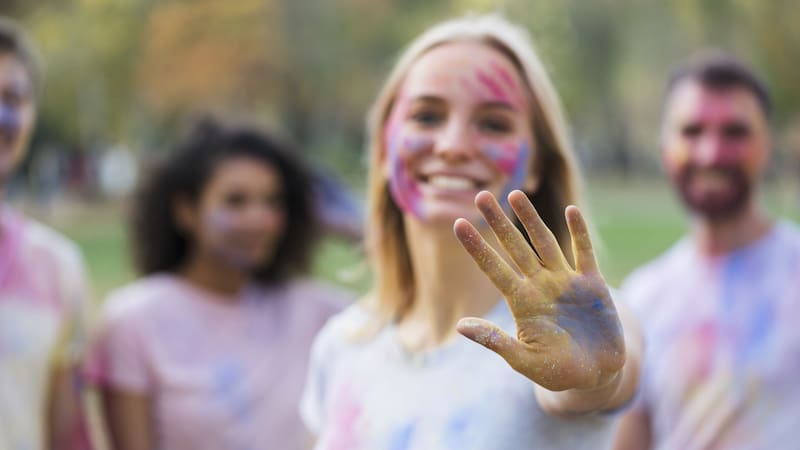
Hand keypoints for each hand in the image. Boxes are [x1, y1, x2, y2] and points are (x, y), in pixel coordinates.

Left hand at [454, 190, 624, 390]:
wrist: (596, 377)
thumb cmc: (557, 371)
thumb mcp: (523, 360)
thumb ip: (495, 341)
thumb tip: (460, 325)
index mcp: (522, 303)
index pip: (494, 269)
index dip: (477, 247)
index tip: (458, 224)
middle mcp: (541, 286)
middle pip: (516, 248)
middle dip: (499, 223)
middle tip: (480, 195)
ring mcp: (566, 283)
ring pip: (545, 243)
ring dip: (531, 219)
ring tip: (515, 194)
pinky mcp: (594, 285)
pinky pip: (584, 253)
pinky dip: (578, 233)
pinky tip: (569, 211)